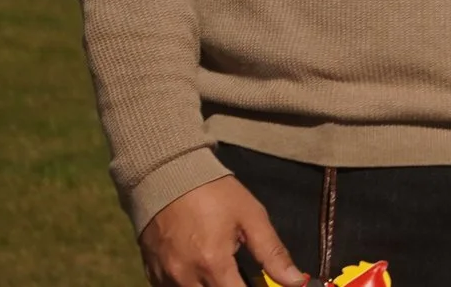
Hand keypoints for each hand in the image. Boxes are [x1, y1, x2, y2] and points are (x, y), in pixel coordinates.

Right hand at [137, 175, 302, 286]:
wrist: (167, 174)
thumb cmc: (214, 193)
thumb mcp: (251, 216)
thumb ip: (273, 253)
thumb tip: (298, 281)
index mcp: (213, 264)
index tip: (259, 285)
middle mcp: (185, 277)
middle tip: (239, 276)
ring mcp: (165, 277)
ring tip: (221, 273)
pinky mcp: (152, 273)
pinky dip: (188, 286)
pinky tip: (200, 273)